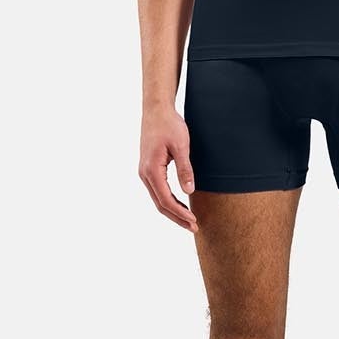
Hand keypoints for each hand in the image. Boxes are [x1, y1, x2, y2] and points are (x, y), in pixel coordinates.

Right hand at [139, 104, 198, 232]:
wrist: (156, 110)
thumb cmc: (169, 125)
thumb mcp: (181, 146)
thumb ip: (185, 169)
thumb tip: (189, 191)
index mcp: (151, 170)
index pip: (166, 199)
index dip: (180, 213)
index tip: (194, 221)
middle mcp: (144, 174)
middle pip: (160, 204)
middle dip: (177, 218)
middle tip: (194, 228)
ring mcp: (145, 172)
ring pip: (158, 199)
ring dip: (173, 211)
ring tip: (189, 221)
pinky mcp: (148, 169)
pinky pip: (158, 191)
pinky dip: (169, 201)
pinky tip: (180, 205)